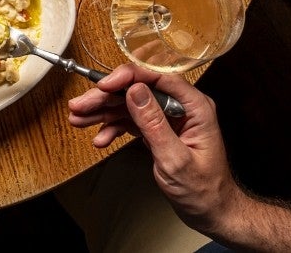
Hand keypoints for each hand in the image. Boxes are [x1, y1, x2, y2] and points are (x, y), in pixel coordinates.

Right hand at [67, 64, 240, 231]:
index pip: (157, 77)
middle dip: (106, 97)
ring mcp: (168, 117)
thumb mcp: (175, 159)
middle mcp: (181, 107)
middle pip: (137, 90)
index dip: (127, 77)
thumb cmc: (204, 190)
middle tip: (80, 106)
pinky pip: (131, 121)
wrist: (211, 212)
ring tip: (79, 119)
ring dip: (103, 112)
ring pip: (129, 104)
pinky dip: (113, 128)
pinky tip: (100, 137)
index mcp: (195, 106)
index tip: (103, 85)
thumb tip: (135, 91)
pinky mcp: (158, 129)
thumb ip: (154, 123)